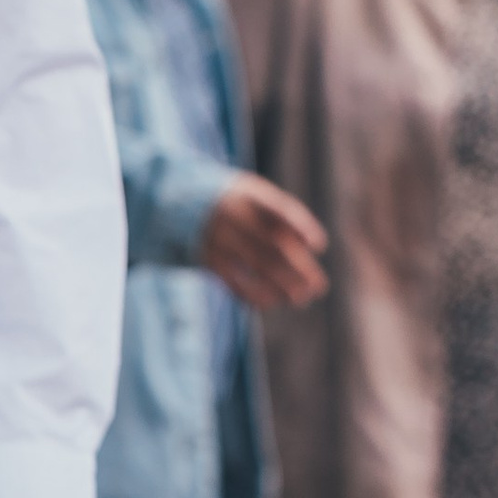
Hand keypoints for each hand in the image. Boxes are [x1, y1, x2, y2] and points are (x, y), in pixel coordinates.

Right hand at [197, 172, 328, 308]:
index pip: (280, 210)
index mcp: (250, 196)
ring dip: (281, 286)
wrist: (179, 202)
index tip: (318, 245)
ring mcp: (219, 237)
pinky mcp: (207, 258)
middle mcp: (235, 215)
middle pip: (273, 245)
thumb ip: (279, 215)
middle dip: (299, 268)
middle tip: (318, 288)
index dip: (301, 226)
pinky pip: (234, 280)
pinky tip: (270, 302)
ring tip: (299, 299)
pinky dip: (254, 294)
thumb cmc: (234, 202)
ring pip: (257, 266)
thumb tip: (311, 248)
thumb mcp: (252, 195)